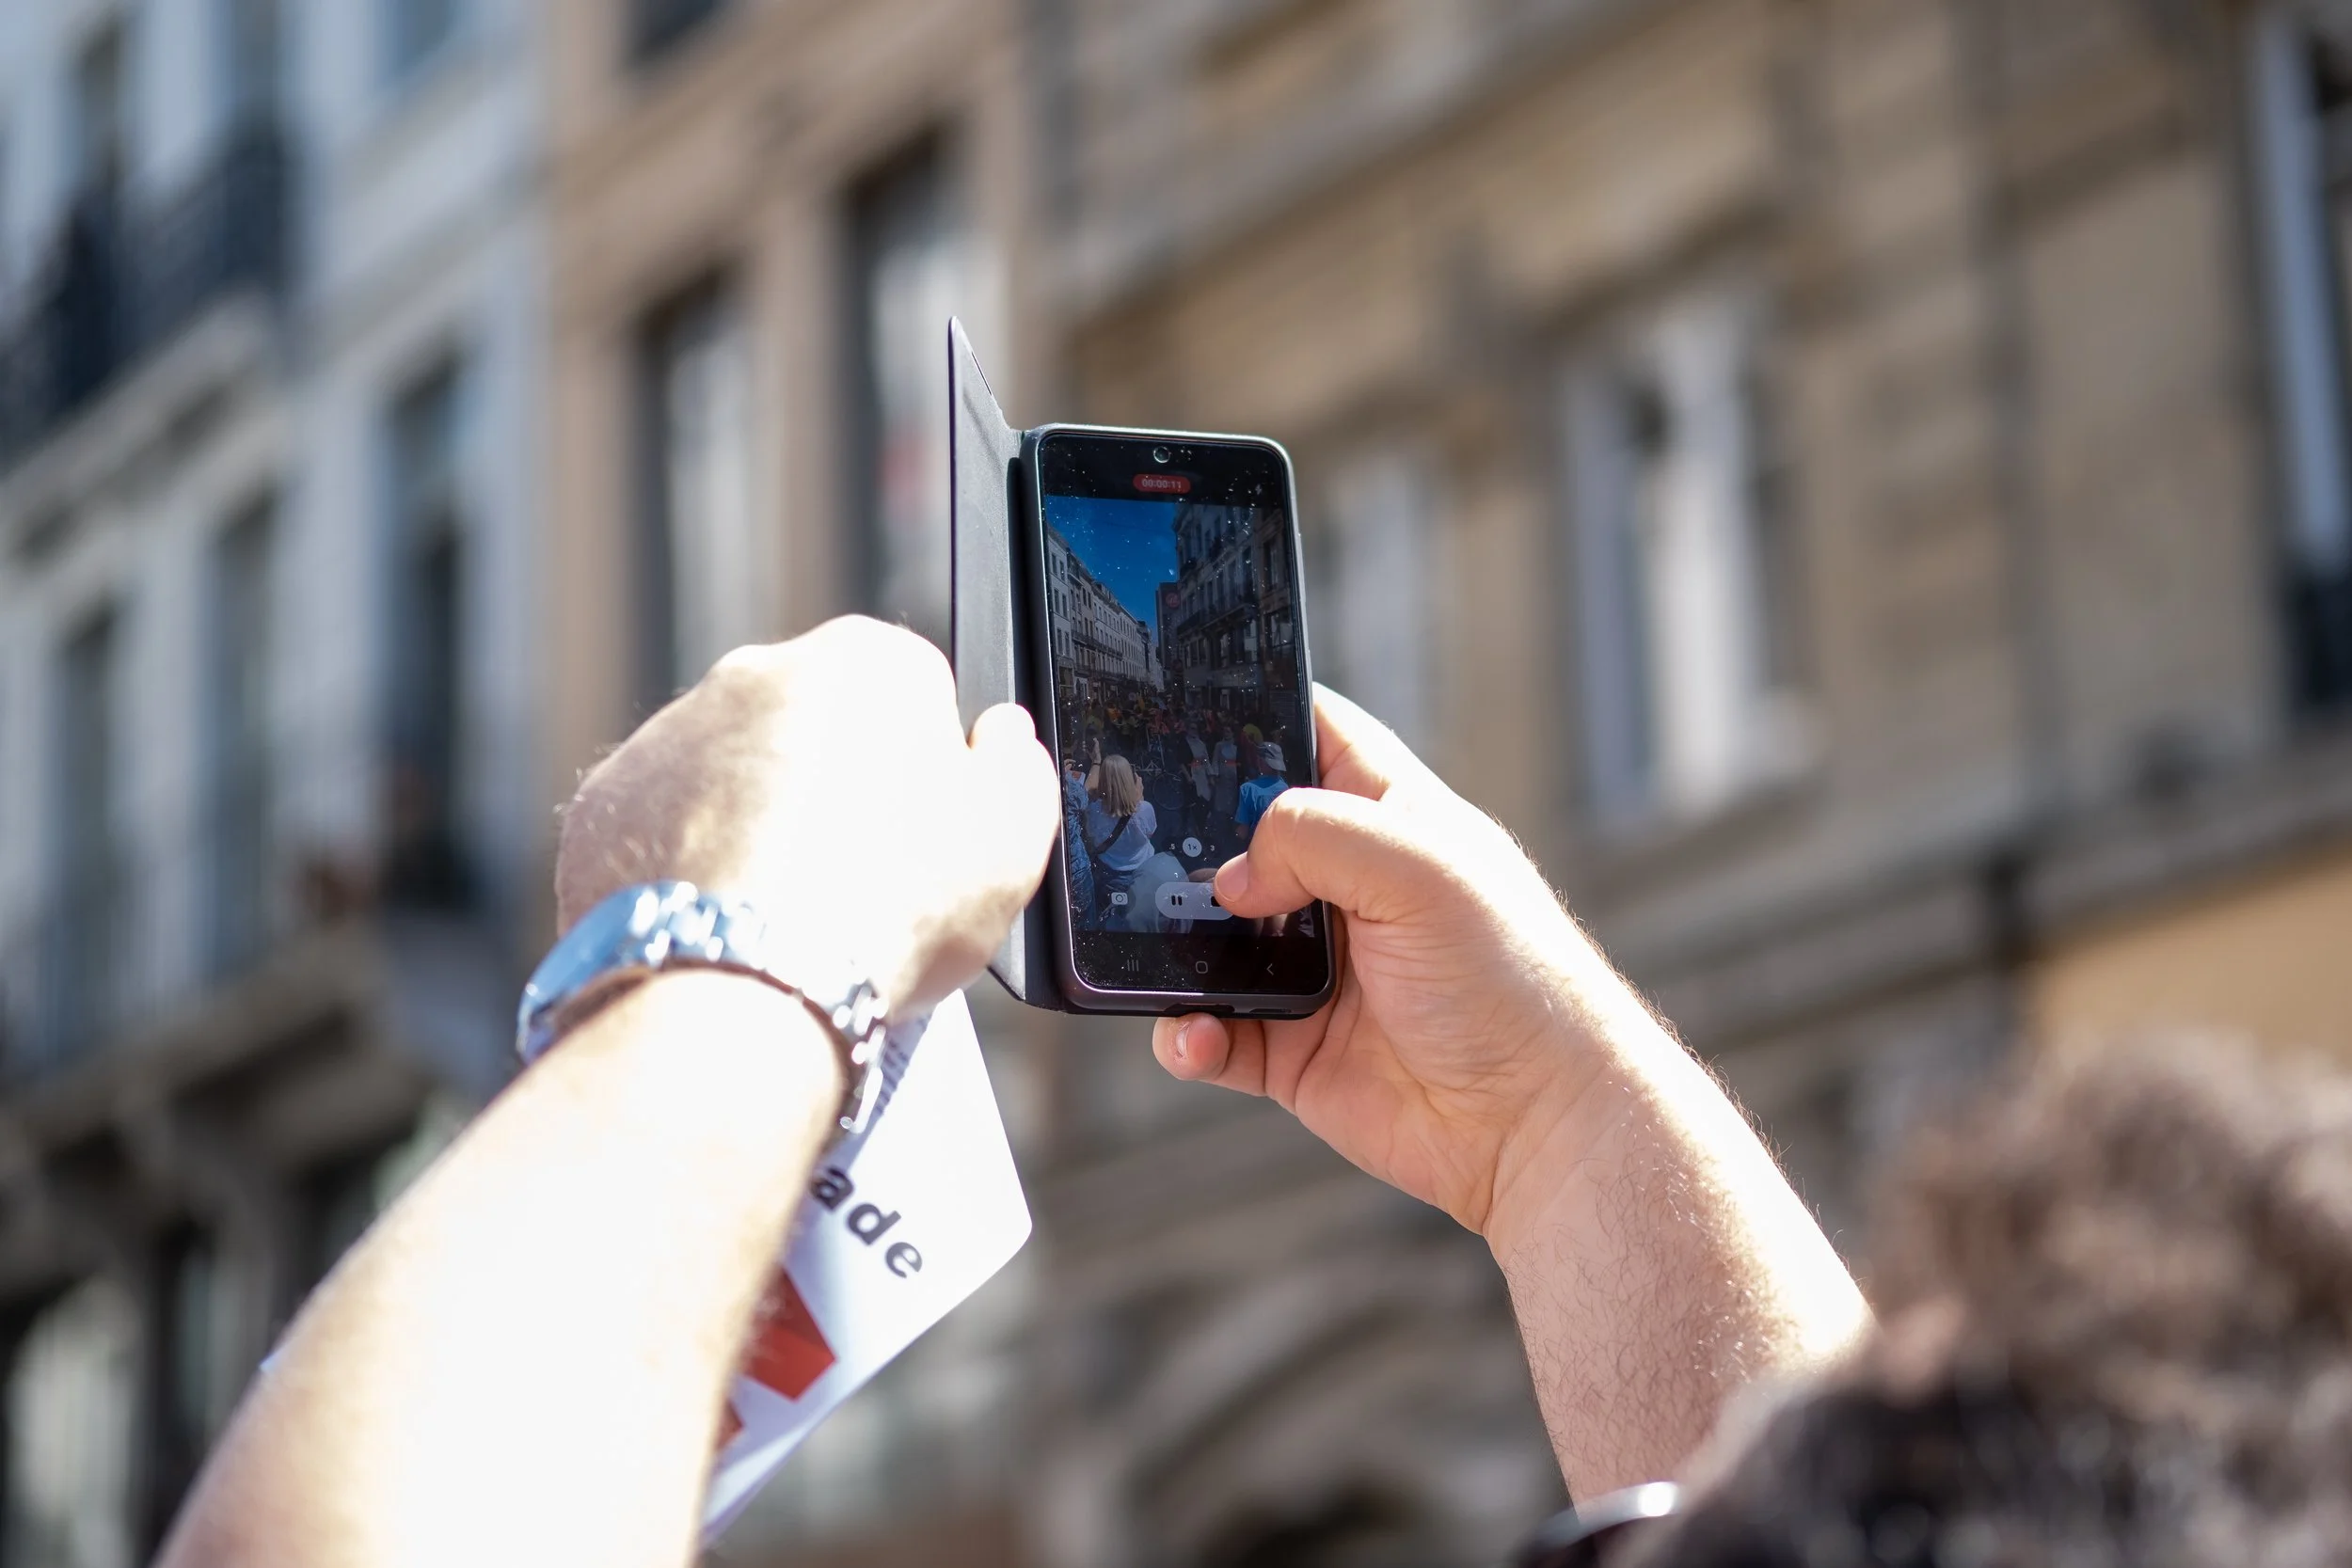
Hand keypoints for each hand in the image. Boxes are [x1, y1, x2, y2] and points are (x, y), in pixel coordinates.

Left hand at [556, 617, 1058, 1012]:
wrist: (737, 992)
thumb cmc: (890, 911)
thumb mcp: (1014, 842)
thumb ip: (1019, 768)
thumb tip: (1001, 738)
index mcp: (865, 661)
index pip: (913, 696)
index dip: (930, 773)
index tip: (927, 841)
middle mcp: (754, 673)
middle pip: (814, 730)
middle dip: (835, 791)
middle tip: (858, 888)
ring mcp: (666, 736)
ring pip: (729, 777)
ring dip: (756, 829)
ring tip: (786, 925)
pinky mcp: (602, 806)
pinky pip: (658, 831)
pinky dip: (685, 872)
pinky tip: (721, 933)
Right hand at [1153, 688, 1666, 1240]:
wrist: (1538, 1125)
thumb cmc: (1513, 981)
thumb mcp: (1422, 869)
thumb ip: (1316, 836)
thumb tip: (1229, 879)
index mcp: (1385, 817)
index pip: (1308, 734)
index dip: (1248, 714)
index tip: (1173, 709)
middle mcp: (1343, 887)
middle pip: (1234, 837)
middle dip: (1182, 840)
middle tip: (1132, 848)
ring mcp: (1314, 971)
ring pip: (1210, 940)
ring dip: (1173, 947)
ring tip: (1155, 954)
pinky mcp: (1293, 1050)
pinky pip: (1213, 1034)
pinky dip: (1188, 1036)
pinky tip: (1198, 1037)